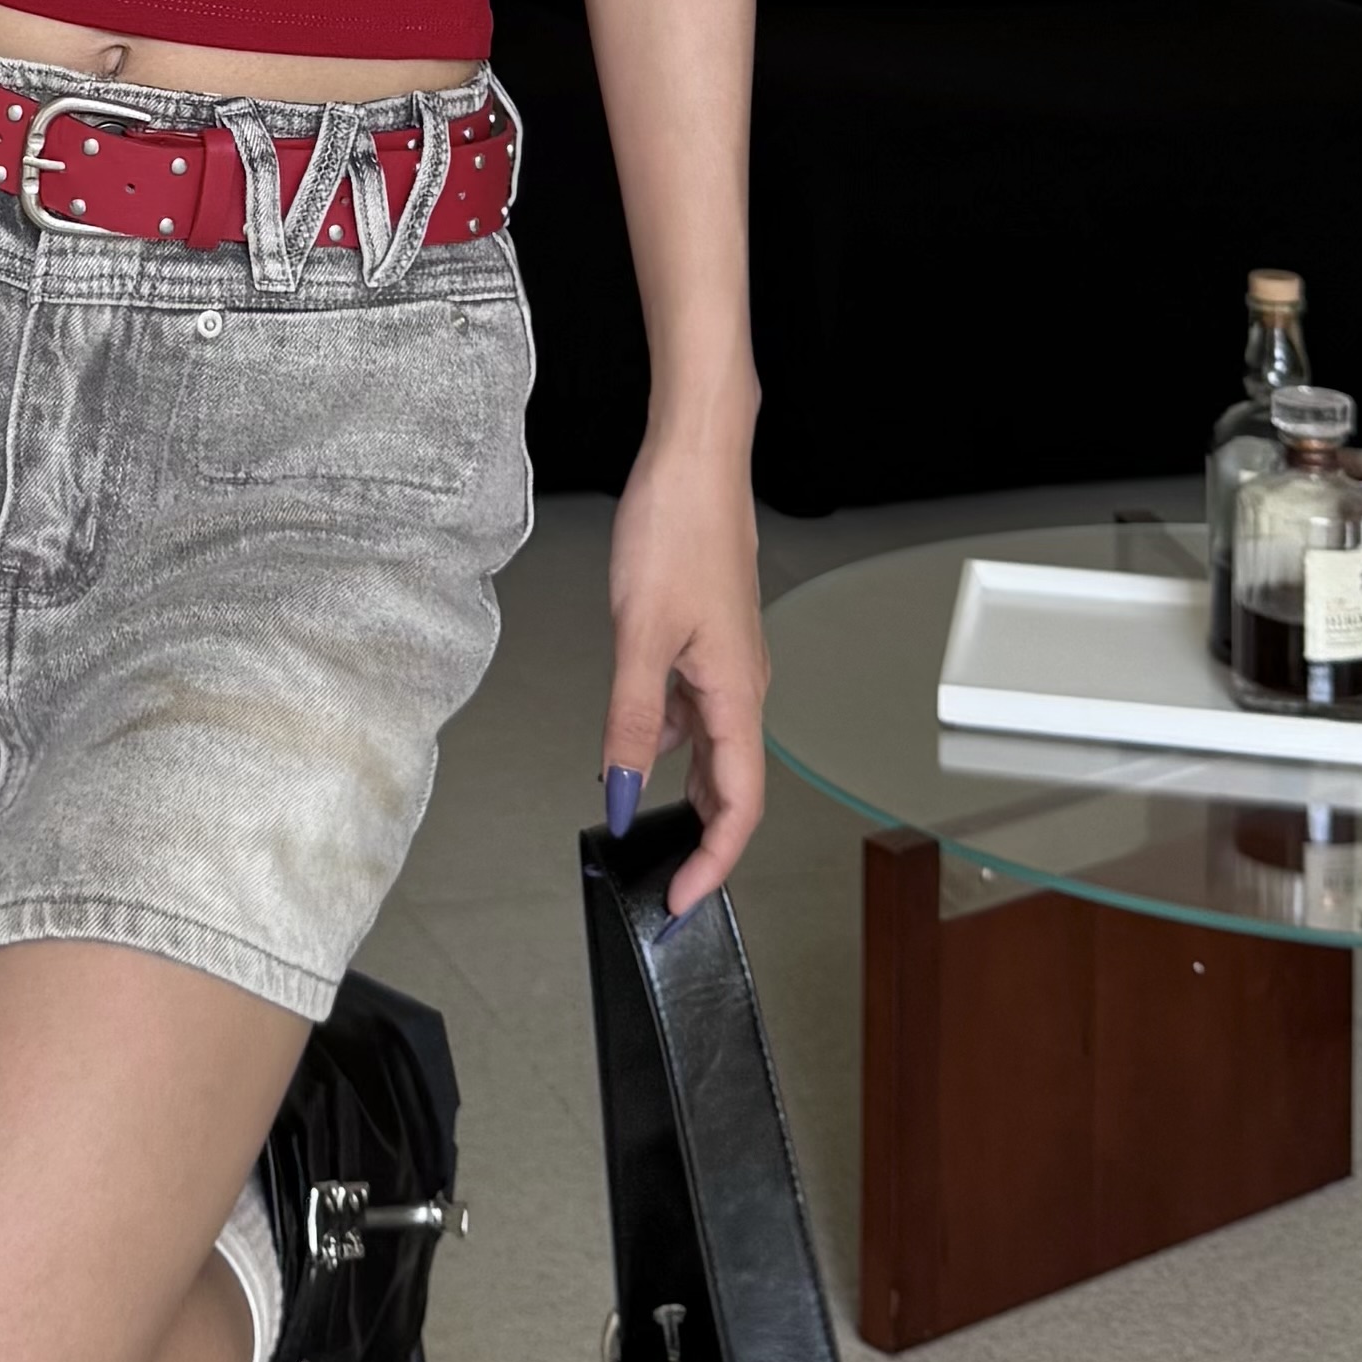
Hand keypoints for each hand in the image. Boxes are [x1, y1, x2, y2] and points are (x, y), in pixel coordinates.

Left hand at [598, 416, 769, 915]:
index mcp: (738, 694)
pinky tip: (637, 743)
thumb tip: (620, 792)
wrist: (695, 460)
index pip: (739, 806)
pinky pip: (696, 712)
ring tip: (645, 825)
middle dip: (702, 841)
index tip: (682, 900)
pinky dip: (669, 741)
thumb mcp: (639, 636)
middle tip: (663, 880)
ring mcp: (727, 663)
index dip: (714, 863)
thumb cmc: (678, 529)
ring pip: (714, 750)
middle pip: (733, 787)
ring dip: (686, 793)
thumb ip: (629, 722)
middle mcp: (742, 686)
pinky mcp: (708, 640)